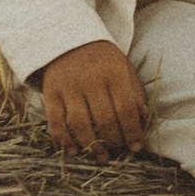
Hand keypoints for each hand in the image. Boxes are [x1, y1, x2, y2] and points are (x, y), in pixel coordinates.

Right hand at [40, 38, 149, 154]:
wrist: (68, 39)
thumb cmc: (103, 61)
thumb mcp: (124, 69)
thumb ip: (135, 93)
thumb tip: (144, 119)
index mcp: (113, 72)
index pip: (126, 108)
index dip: (132, 132)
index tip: (136, 147)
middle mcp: (90, 79)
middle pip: (104, 119)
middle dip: (114, 141)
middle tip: (118, 152)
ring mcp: (68, 86)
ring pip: (79, 124)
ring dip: (91, 146)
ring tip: (101, 157)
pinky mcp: (50, 92)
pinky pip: (55, 122)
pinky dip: (64, 140)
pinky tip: (74, 152)